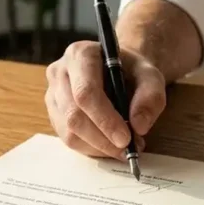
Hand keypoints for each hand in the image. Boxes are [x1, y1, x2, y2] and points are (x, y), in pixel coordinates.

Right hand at [44, 41, 165, 159]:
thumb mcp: (151, 76)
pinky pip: (68, 139)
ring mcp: (52, 94)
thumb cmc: (132, 71)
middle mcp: (59, 72)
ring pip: (69, 132)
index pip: (86, 92)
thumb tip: (138, 126)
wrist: (118, 71)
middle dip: (102, 139)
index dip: (105, 119)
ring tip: (122, 148)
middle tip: (127, 150)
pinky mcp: (54, 114)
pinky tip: (109, 146)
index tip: (125, 139)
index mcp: (81, 55)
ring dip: (98, 147)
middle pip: (74, 115)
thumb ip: (150, 97)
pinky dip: (91, 149)